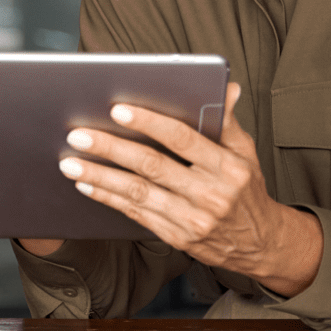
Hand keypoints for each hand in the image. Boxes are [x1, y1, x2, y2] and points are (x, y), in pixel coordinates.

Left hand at [55, 83, 322, 296]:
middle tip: (79, 134)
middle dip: (111, 148)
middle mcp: (210, 194)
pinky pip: (136, 214)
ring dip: (100, 176)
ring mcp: (192, 219)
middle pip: (152, 165)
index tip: (118, 109)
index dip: (149, 122)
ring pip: (137, 193)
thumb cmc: (246, 190)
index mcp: (228, 167)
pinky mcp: (176, 237)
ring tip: (70, 162)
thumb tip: (226, 87)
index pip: (183, 139)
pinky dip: (108, 198)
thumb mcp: (245, 153)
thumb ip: (227, 121)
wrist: (261, 244)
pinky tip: (86, 184)